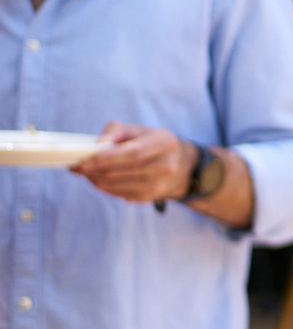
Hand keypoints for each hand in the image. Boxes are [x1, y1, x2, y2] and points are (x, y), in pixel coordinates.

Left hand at [69, 124, 193, 204]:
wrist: (182, 166)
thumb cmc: (152, 143)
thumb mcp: (140, 130)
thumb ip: (116, 131)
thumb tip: (95, 145)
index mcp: (165, 143)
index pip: (132, 153)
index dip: (105, 157)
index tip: (83, 158)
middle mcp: (166, 167)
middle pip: (119, 171)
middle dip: (91, 169)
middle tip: (74, 165)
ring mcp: (158, 185)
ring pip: (114, 185)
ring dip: (93, 178)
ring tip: (84, 170)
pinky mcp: (149, 198)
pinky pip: (116, 193)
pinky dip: (102, 185)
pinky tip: (98, 177)